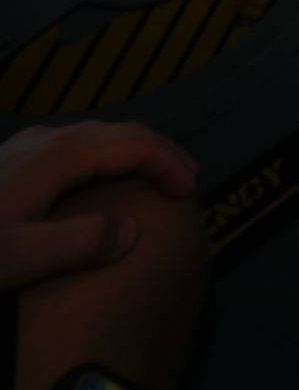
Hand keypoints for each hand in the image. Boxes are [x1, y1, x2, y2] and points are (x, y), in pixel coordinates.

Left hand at [0, 123, 197, 293]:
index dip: (168, 163)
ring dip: (133, 152)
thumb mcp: (17, 256)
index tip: (190, 190)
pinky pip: (75, 145)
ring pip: (96, 136)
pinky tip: (99, 177)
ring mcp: (27, 146)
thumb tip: (133, 232)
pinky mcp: (12, 159)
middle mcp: (46, 141)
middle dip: (159, 152)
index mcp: (56, 158)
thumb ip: (77, 244)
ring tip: (154, 175)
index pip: (132, 146)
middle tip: (187, 178)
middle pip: (119, 132)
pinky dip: (106, 156)